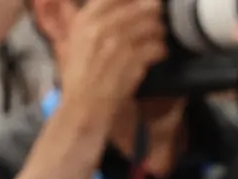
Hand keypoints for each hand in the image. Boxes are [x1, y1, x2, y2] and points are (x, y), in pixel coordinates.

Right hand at [57, 0, 166, 123]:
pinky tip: (157, 55)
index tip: (143, 6)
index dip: (136, 1)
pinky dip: (160, 51)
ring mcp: (116, 46)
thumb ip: (95, 20)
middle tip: (156, 23)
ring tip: (157, 40)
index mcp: (85, 20)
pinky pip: (156, 48)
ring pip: (152, 26)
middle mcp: (99, 29)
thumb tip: (127, 5)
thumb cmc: (81, 77)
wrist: (83, 109)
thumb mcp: (77, 41)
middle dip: (153, 15)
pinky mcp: (131, 64)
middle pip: (141, 8)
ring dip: (159, 33)